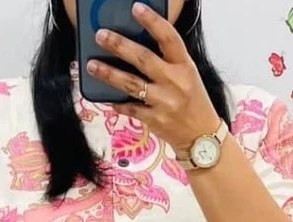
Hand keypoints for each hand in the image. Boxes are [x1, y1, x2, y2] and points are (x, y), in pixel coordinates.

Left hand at [87, 3, 220, 155]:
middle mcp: (175, 82)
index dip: (152, 21)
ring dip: (109, 73)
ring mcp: (164, 102)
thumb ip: (168, 60)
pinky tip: (104, 96)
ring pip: (132, 84)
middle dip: (120, 45)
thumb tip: (138, 43)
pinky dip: (116, 102)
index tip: (136, 8)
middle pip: (144, 59)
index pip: (169, 38)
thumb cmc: (192, 101)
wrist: (201, 137)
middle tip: (101, 35)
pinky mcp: (155, 120)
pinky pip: (130, 108)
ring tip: (91, 65)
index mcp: (185, 66)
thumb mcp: (188, 75)